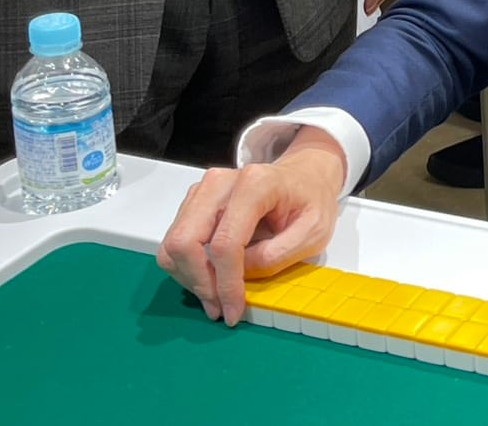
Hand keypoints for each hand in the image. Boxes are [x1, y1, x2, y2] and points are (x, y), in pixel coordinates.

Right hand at [156, 128, 347, 325]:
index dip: (225, 283)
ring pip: (174, 243)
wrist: (304, 176)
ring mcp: (203, 190)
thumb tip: (240, 273)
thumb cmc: (312, 201)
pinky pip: (176, 240)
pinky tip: (211, 278)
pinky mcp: (195, 201)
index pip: (224, 242)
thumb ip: (276, 255)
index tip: (232, 311)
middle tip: (219, 307)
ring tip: (216, 296)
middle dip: (199, 282)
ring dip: (190, 278)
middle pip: (185, 241)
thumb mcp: (313, 232)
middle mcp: (220, 183)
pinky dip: (187, 267)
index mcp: (255, 185)